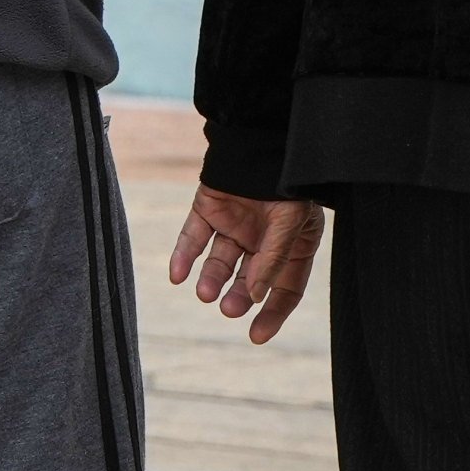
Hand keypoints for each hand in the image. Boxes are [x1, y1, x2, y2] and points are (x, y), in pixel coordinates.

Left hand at [164, 188, 324, 345]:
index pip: (285, 287)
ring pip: (219, 261)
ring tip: (205, 293)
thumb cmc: (286, 178)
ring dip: (211, 279)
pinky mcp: (208, 209)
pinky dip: (183, 256)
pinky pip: (193, 237)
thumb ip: (274, 259)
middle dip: (238, 296)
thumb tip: (256, 295)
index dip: (272, 312)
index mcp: (292, 242)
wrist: (259, 135)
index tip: (256, 335)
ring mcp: (235, 223)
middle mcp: (263, 238)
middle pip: (249, 279)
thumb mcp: (291, 222)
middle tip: (228, 308)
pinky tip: (177, 275)